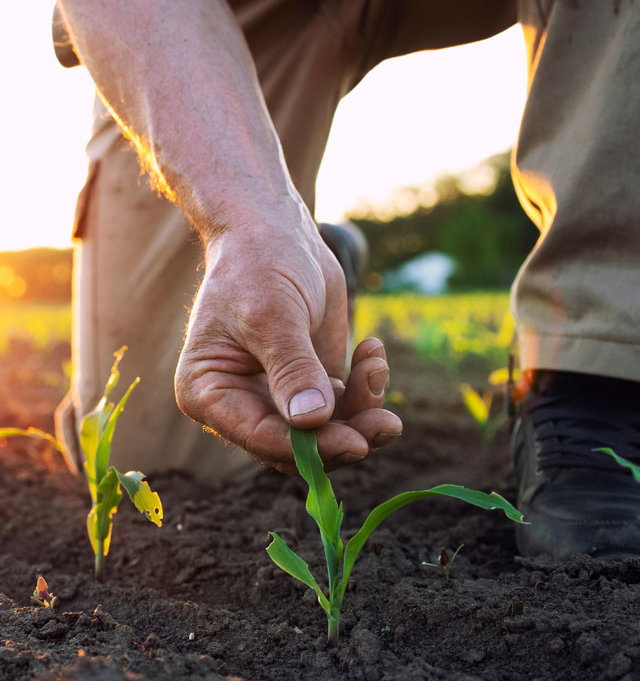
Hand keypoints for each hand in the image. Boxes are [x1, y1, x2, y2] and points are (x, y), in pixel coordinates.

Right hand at [174, 223, 401, 473]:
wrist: (276, 232)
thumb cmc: (258, 266)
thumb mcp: (271, 315)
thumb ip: (292, 368)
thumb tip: (312, 421)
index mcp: (210, 393)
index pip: (260, 438)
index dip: (309, 448)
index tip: (354, 443)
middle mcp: (242, 404)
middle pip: (298, 447)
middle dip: (345, 436)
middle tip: (387, 423)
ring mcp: (280, 396)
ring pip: (327, 432)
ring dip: (362, 410)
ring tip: (377, 366)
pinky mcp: (312, 383)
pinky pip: (346, 405)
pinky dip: (366, 386)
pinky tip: (372, 351)